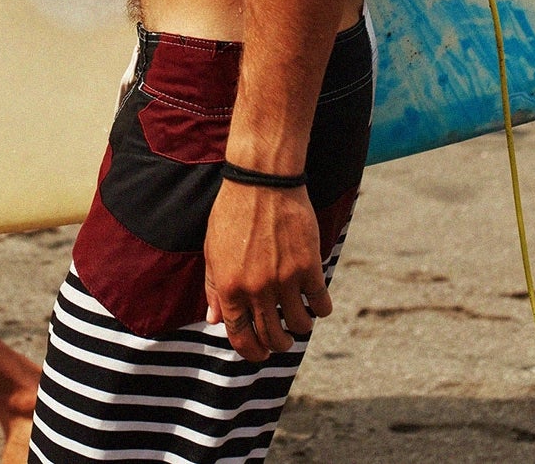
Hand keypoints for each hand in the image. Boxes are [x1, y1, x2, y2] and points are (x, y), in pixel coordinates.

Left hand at [203, 180, 331, 361]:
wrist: (263, 181)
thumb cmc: (233, 212)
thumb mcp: (213, 250)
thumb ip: (213, 287)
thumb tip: (214, 320)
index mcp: (228, 287)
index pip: (240, 335)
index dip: (251, 351)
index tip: (259, 353)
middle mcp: (255, 289)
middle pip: (271, 336)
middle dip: (278, 345)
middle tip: (283, 341)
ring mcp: (283, 279)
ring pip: (298, 324)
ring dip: (300, 328)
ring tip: (300, 321)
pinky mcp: (308, 266)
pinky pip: (320, 303)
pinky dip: (321, 309)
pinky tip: (318, 304)